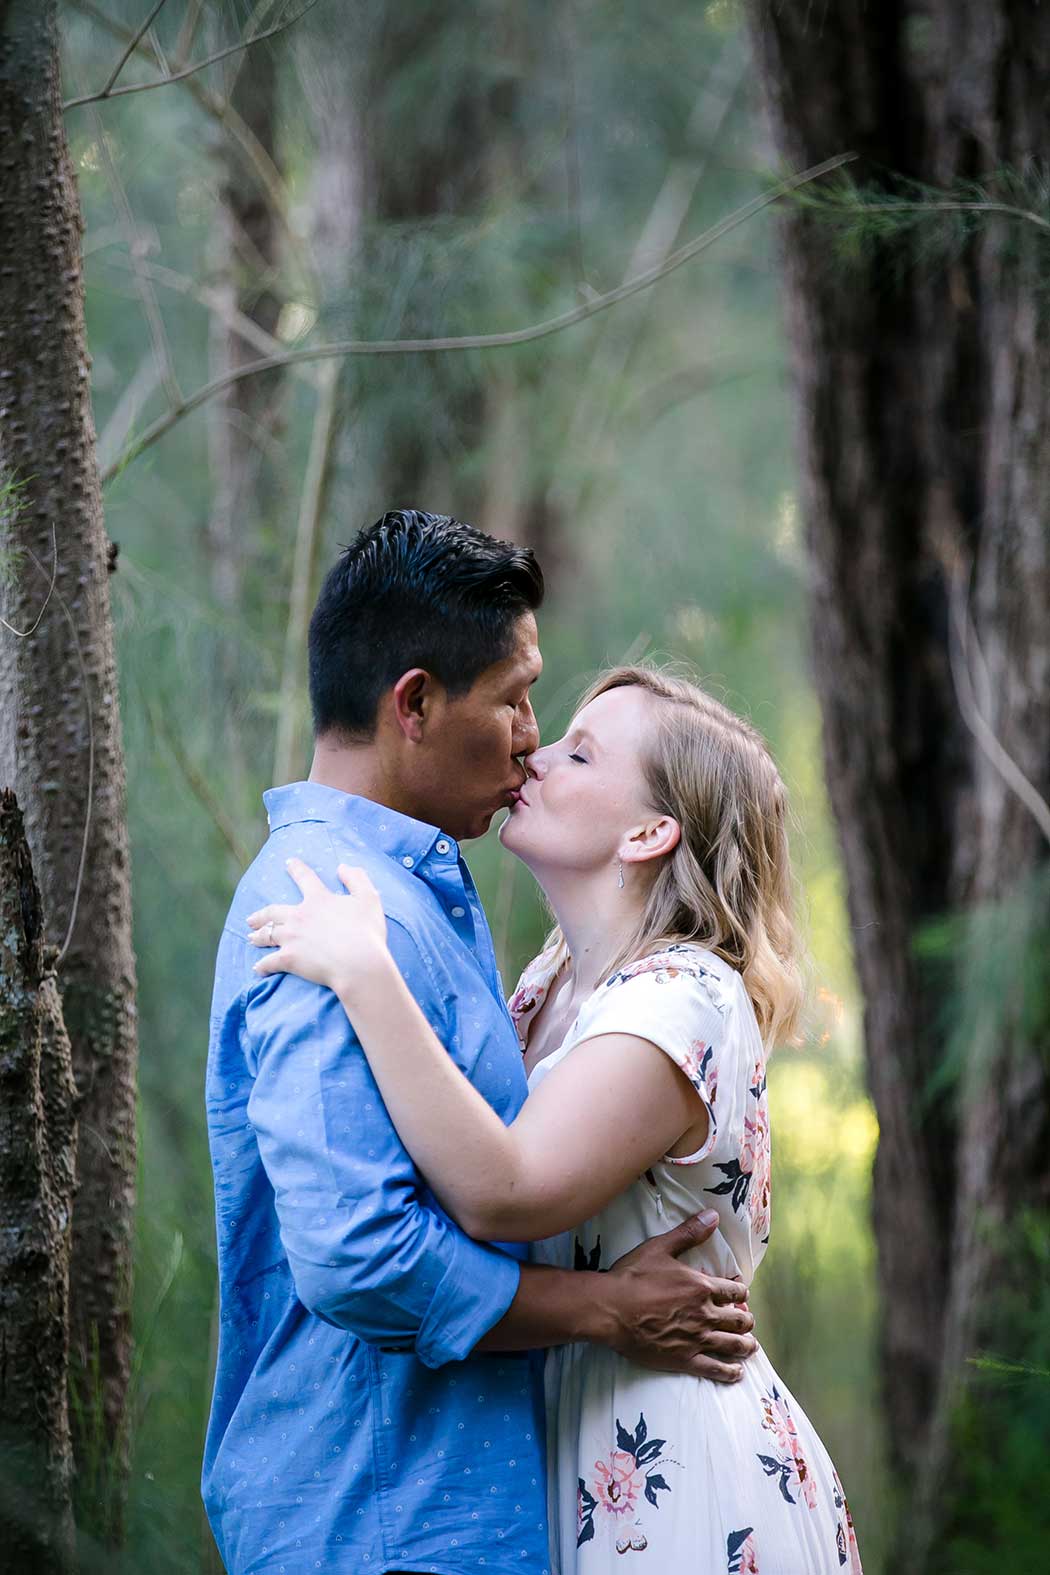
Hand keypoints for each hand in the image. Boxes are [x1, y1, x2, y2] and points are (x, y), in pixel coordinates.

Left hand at [247, 858, 388, 992]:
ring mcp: (291, 938)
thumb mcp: (369, 899)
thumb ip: (356, 879)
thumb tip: (343, 867)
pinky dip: (262, 966)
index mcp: (318, 899)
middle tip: (251, 918)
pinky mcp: (288, 959)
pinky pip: (269, 962)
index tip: (289, 862)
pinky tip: (257, 969)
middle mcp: (299, 916)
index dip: (296, 868)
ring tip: (251, 937)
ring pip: (267, 934)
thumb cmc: (367, 932)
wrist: (358, 963)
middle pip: (274, 911)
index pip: (305, 878)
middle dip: (261, 914)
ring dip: (258, 935)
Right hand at [600, 1211, 755, 1382]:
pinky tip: (736, 1373)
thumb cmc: (633, 1277)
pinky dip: (730, 1372)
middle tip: (747, 1322)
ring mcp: (697, 1339)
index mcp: (702, 1287)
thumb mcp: (660, 1247)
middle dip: (746, 1320)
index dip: (741, 1293)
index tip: (741, 1296)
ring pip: (733, 1345)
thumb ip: (689, 1233)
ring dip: (746, 1346)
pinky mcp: (685, 1360)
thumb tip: (712, 1215)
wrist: (610, 1310)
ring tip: (750, 1346)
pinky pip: (715, 1369)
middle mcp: (705, 1314)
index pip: (735, 1291)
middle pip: (739, 1320)